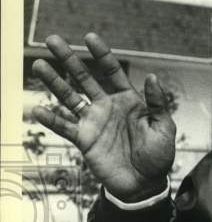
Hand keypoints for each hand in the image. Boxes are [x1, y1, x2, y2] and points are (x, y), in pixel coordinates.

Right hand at [31, 33, 175, 201]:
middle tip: (52, 40)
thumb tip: (152, 76)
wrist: (145, 184)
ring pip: (69, 97)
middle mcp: (108, 107)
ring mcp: (94, 122)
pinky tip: (36, 109)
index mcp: (129, 101)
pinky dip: (51, 119)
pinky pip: (64, 126)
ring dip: (54, 82)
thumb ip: (157, 103)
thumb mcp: (164, 128)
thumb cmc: (158, 156)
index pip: (112, 72)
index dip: (102, 54)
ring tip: (39, 65)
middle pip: (84, 78)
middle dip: (69, 59)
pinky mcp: (84, 140)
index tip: (89, 37)